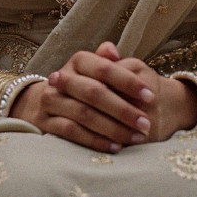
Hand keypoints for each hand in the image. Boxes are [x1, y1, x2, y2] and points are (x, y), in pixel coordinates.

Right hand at [14, 42, 167, 152]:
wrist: (48, 103)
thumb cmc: (84, 85)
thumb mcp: (96, 71)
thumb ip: (107, 62)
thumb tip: (112, 50)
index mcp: (78, 61)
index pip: (104, 67)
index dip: (128, 81)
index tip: (150, 96)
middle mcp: (61, 77)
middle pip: (94, 92)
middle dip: (123, 110)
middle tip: (146, 124)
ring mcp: (51, 100)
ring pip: (84, 114)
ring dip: (113, 128)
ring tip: (136, 138)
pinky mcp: (46, 122)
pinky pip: (72, 132)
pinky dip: (95, 140)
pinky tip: (116, 147)